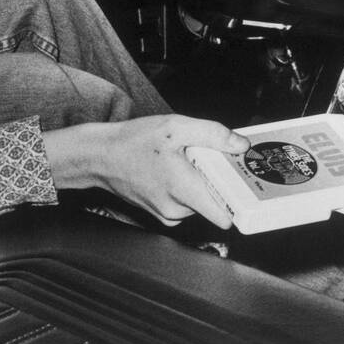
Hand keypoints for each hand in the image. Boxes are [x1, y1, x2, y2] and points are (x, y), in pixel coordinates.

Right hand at [43, 114, 248, 229]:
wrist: (100, 156)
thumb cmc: (133, 141)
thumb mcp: (176, 126)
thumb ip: (213, 134)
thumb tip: (240, 145)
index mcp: (184, 191)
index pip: (224, 217)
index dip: (238, 202)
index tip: (243, 184)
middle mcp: (176, 210)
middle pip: (214, 203)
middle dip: (216, 181)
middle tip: (207, 159)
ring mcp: (166, 214)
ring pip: (199, 202)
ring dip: (199, 182)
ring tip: (185, 160)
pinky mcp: (160, 212)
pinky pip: (185, 202)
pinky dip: (186, 187)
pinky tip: (174, 168)